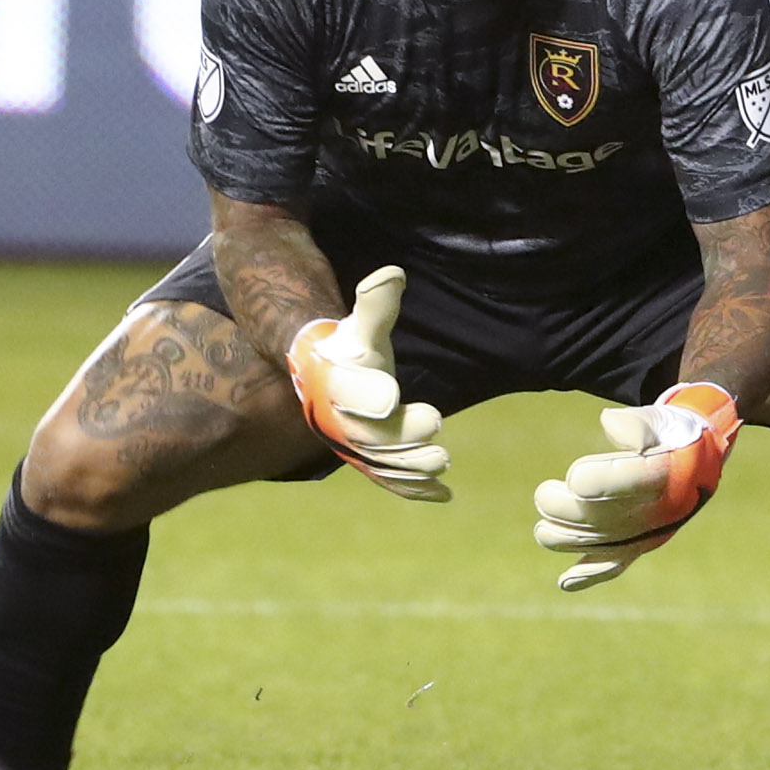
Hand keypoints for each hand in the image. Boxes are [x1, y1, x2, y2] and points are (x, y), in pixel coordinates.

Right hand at [284, 266, 450, 500]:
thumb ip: (376, 306)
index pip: (346, 392)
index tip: (391, 395)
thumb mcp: (361, 326)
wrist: (324, 378)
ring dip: (410, 466)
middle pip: (366, 435)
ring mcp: (352, 446)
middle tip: (435, 423)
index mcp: (333, 382)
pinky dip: (414, 490)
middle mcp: (337, 419)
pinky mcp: (369, 464)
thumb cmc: (349, 349)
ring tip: (443, 461)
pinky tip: (444, 494)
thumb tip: (393, 275)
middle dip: (400, 436)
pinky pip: (389, 480)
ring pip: (379, 463)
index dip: (366, 395)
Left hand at [533, 382, 739, 590]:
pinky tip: (566, 582)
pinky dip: (591, 573)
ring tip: (543, 529)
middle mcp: (658, 511)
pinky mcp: (640, 544)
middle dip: (566, 510)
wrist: (700, 461)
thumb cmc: (673, 435)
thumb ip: (637, 423)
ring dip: (567, 540)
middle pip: (604, 517)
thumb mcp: (662, 420)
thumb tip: (609, 423)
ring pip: (602, 544)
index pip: (628, 484)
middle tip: (544, 494)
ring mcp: (648, 532)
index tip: (574, 478)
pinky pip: (616, 563)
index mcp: (665, 476)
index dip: (596, 482)